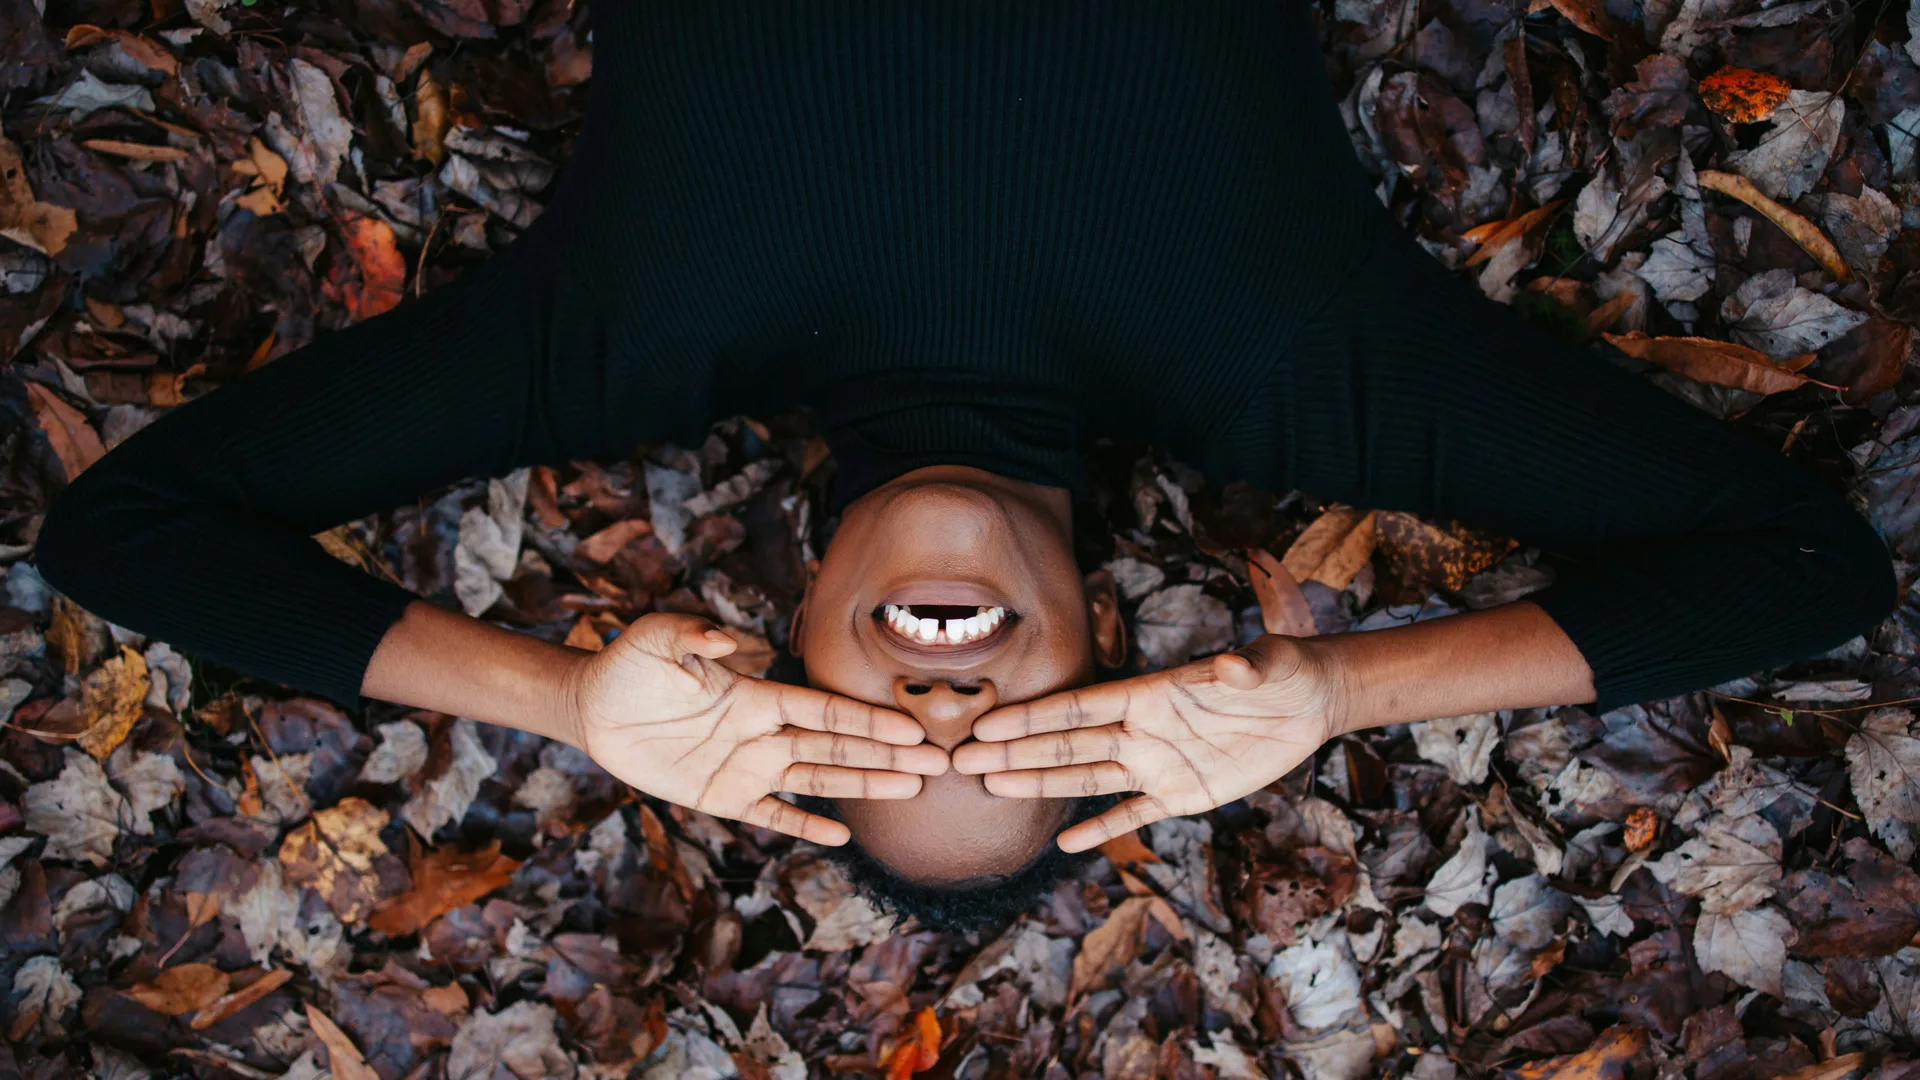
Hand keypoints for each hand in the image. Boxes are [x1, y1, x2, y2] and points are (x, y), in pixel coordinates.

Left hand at [565, 613, 947, 844]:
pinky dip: (804, 826)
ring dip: (864, 785)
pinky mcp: (721, 798)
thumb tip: (731, 643)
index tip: (910, 727)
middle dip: (886, 754)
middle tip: (936, 763)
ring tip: (910, 789)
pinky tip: (841, 837)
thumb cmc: (629, 665)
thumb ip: (693, 634)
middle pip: (836, 747)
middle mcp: (762, 733)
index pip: (823, 711)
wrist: (593, 708)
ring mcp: (746, 768)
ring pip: (817, 780)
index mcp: (756, 696)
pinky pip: (771, 816)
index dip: (866, 720)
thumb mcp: (656, 638)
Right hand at [950, 634, 1347, 851]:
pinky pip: (1133, 814)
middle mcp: (1143, 729)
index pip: (1081, 706)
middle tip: (963, 761)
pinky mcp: (1183, 793)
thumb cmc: (1284, 669)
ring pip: (1087, 776)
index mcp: (1151, 694)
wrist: (1308, 701)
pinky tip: (1068, 843)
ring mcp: (1158, 763)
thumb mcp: (1270, 663)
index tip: (988, 723)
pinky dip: (1102, 829)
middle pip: (1066, 742)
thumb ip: (1245, 667)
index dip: (1034, 716)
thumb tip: (1231, 665)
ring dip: (1041, 782)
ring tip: (994, 789)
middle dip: (1015, 752)